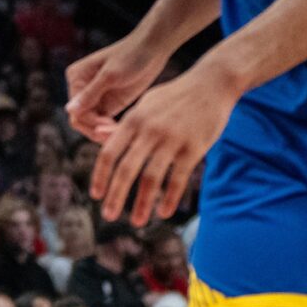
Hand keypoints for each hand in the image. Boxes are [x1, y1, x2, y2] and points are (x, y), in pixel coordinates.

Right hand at [64, 32, 166, 143]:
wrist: (152, 49)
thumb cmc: (130, 56)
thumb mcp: (111, 75)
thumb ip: (90, 93)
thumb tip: (69, 110)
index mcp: (76, 78)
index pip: (75, 110)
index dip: (90, 122)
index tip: (109, 126)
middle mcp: (82, 89)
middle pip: (81, 120)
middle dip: (95, 129)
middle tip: (115, 134)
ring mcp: (96, 98)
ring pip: (92, 124)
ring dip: (104, 132)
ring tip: (121, 134)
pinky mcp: (109, 104)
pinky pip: (104, 123)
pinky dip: (111, 130)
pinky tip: (123, 132)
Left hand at [91, 61, 238, 227]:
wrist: (211, 84)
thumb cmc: (174, 96)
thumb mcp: (145, 104)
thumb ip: (125, 124)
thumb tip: (100, 137)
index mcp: (133, 120)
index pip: (109, 153)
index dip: (100, 176)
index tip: (96, 195)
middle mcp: (149, 131)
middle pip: (126, 170)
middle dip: (115, 196)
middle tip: (108, 216)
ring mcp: (171, 140)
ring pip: (151, 179)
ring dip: (142, 204)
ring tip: (137, 222)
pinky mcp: (193, 148)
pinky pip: (178, 179)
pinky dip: (170, 199)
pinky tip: (164, 213)